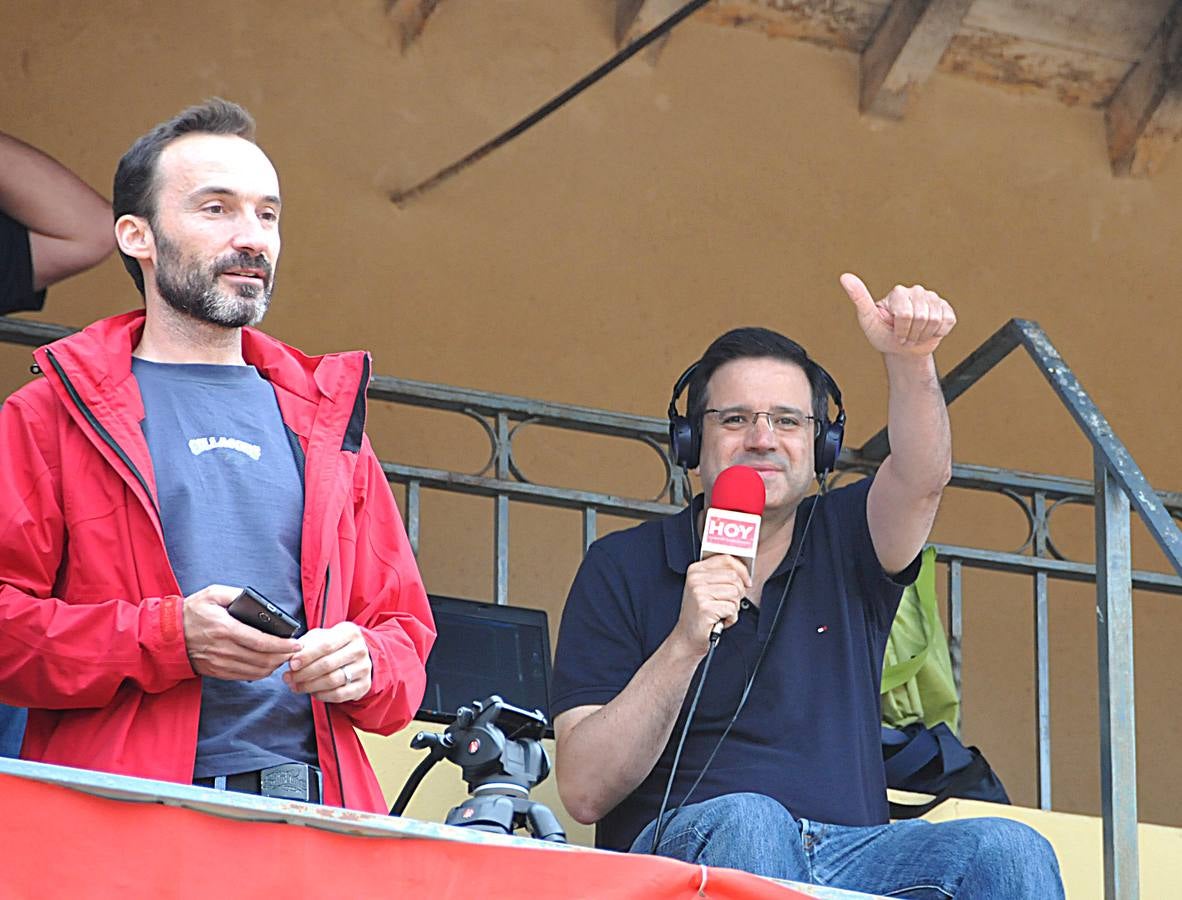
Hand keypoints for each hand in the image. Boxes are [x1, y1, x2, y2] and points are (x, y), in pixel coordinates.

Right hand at [183, 584, 300, 679]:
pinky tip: (268, 664)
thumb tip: (257, 601)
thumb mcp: (213, 594)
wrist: (167, 636)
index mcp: (225, 628)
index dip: (282, 645)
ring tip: (284, 656)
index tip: (296, 644)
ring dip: (274, 666)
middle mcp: (224, 649)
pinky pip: (245, 677)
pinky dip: (260, 673)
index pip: (261, 641)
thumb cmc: (192, 612)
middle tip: (295, 651)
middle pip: (262, 659)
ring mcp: (220, 663)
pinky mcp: (217, 672)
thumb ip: (236, 594)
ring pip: (255, 671)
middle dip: (283, 656)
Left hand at [283, 622, 371, 702]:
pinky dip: (321, 695)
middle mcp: (360, 650)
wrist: (356, 656)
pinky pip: (339, 695)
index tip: (291, 664)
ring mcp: (364, 668)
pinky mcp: (363, 685)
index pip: (326, 645)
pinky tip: (311, 692)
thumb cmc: (333, 645)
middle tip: (288, 678)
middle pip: (328, 665)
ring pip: (332, 681)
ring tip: (295, 686)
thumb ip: (306, 644)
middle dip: (304, 673)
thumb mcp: (321, 636)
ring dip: (309, 686)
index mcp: (350, 632)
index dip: (307, 656)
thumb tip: (291, 656)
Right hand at [673, 554, 750, 655]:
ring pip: (735, 593)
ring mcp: (699, 593)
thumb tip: (743, 571)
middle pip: (734, 577)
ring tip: (721, 612)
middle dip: (738, 593)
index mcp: (696, 570)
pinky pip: (732, 608)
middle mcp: (695, 579)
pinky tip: (719, 620)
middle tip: (728, 603)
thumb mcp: (707, 588)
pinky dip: (731, 618)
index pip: (726, 559)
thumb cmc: (701, 613)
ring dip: (734, 607)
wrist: (687, 636)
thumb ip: (722, 576)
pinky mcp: (705, 608)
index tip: (746, 581)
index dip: (742, 570)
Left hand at [840, 273, 955, 356]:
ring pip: (935, 320)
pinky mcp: (946, 308)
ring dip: (924, 335)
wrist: (903, 350)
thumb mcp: (868, 319)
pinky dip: (937, 333)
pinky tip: (928, 331)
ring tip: (914, 335)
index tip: (893, 334)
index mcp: (898, 293)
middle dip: (912, 334)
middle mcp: (916, 291)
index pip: (905, 314)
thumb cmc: (884, 335)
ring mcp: (933, 298)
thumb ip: (859, 298)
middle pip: (921, 317)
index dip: (901, 331)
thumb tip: (844, 277)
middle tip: (905, 337)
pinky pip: (947, 322)